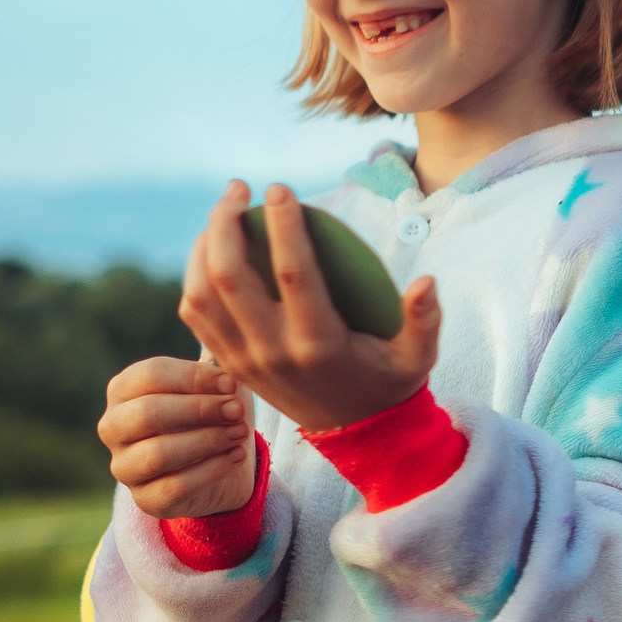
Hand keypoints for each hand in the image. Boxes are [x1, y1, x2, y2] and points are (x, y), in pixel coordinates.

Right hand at [99, 356, 255, 518]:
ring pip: (158, 453)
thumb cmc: (214, 414)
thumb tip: (223, 352)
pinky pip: (175, 486)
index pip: (150, 375)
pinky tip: (236, 456)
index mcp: (124, 390)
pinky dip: (212, 470)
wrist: (224, 464)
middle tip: (236, 410)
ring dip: (206, 441)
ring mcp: (125, 466)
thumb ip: (216, 369)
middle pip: (147, 413)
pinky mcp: (145, 499)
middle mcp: (114, 427)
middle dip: (198, 410)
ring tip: (240, 433)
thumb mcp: (217, 386)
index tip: (231, 383)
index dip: (193, 378)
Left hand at [179, 181, 441, 432]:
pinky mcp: (228, 363)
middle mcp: (273, 352)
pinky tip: (212, 246)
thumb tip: (426, 281)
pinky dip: (194, 273)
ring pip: (201, 292)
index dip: (283, 226)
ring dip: (204, 244)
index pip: (293, 274)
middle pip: (229, 276)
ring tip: (223, 211)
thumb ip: (425, 320)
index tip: (280, 188)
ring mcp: (243, 359)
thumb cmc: (389, 381)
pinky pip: (195, 313)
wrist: (354, 433)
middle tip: (240, 188)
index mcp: (319, 345)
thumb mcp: (419, 358)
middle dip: (225, 222)